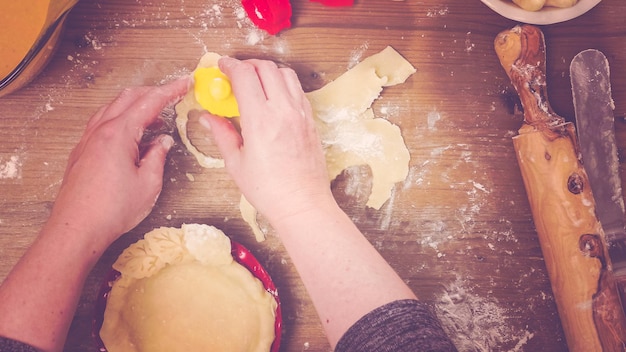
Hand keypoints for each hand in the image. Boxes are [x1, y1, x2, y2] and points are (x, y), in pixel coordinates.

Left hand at [49, 78, 188, 245]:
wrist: (77, 228)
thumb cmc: (112, 209)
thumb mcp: (148, 184)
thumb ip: (158, 157)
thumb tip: (163, 142)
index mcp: (118, 134)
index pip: (149, 103)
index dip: (170, 91)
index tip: (184, 82)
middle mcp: (100, 131)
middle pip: (128, 98)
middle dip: (153, 93)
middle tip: (172, 97)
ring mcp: (87, 140)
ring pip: (113, 108)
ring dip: (135, 106)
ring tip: (155, 118)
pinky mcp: (82, 152)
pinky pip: (102, 123)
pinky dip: (121, 119)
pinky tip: (132, 135)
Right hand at [200, 58, 331, 221]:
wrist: (303, 204)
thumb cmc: (270, 190)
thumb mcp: (236, 163)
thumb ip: (222, 134)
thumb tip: (208, 118)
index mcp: (260, 120)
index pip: (244, 75)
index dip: (229, 65)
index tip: (222, 67)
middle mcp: (283, 111)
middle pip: (265, 68)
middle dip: (247, 65)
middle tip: (235, 74)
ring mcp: (300, 114)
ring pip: (285, 74)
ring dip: (268, 71)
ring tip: (255, 83)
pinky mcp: (310, 120)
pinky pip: (297, 90)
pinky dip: (284, 84)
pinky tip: (274, 98)